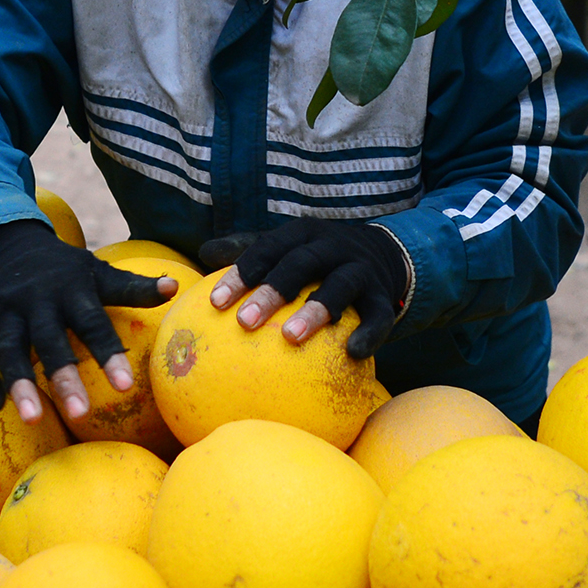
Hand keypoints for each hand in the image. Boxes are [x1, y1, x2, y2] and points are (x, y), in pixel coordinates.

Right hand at [0, 222, 178, 424]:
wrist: (11, 246)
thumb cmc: (66, 272)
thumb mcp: (97, 273)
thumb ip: (132, 286)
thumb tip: (176, 287)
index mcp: (70, 289)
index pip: (92, 322)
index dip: (107, 353)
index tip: (124, 386)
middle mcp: (35, 300)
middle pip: (48, 340)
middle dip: (63, 376)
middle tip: (80, 413)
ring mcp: (4, 312)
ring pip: (7, 349)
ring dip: (17, 383)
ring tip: (32, 418)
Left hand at [197, 221, 411, 359]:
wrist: (384, 255)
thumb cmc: (318, 259)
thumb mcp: (288, 247)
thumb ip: (250, 251)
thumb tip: (203, 254)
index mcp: (302, 234)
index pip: (266, 249)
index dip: (241, 273)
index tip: (216, 303)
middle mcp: (331, 246)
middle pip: (299, 264)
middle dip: (272, 291)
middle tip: (244, 322)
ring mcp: (360, 270)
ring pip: (339, 286)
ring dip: (315, 310)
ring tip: (291, 338)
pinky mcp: (384, 296)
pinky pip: (379, 316)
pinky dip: (368, 333)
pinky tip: (353, 353)